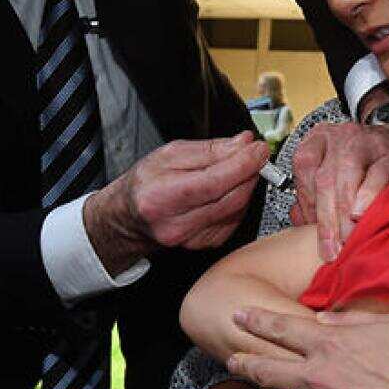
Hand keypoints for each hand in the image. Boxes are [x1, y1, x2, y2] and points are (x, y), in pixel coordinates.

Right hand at [84, 131, 266, 273]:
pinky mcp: (203, 244)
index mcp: (162, 196)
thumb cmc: (145, 184)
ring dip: (245, 187)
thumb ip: (209, 149)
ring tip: (238, 170)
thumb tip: (242, 143)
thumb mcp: (169, 154)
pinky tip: (228, 191)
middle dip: (249, 173)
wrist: (130, 216)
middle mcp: (176, 224)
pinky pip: (233, 221)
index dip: (243, 164)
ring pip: (236, 210)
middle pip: (231, 199)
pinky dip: (238, 203)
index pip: (215, 181)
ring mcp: (191, 239)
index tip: (258, 149)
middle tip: (255, 155)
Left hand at [227, 308, 388, 388]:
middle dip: (245, 356)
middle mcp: (318, 375)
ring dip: (256, 386)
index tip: (238, 314)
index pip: (283, 327)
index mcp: (332, 343)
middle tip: (232, 353)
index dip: (257, 319)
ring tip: (241, 379)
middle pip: (268, 363)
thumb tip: (325, 320)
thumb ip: (352, 320)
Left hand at [290, 123, 388, 260]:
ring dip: (343, 213)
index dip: (307, 202)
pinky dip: (367, 196)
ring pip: (347, 176)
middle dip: (325, 219)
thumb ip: (314, 195)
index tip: (309, 232)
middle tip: (329, 249)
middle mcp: (341, 137)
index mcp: (320, 139)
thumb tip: (299, 221)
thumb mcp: (334, 172)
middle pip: (325, 178)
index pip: (305, 167)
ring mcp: (368, 142)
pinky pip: (378, 175)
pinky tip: (361, 214)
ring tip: (345, 239)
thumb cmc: (365, 165)